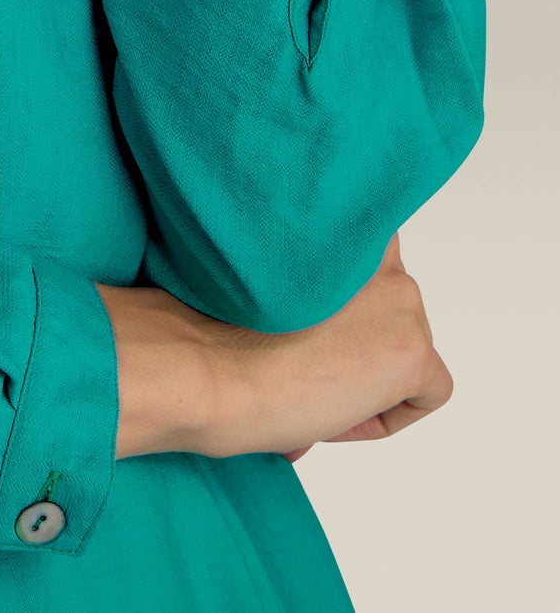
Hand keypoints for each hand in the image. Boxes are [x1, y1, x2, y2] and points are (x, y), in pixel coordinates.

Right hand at [205, 231, 453, 463]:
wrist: (212, 367)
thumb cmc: (221, 326)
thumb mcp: (274, 279)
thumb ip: (311, 282)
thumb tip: (319, 323)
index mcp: (342, 224)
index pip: (366, 267)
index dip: (338, 310)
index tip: (303, 331)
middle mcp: (380, 253)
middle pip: (389, 311)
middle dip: (358, 343)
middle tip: (308, 364)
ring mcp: (402, 302)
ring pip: (406, 348)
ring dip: (370, 374)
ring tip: (315, 385)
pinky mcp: (414, 352)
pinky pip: (428, 394)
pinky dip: (389, 415)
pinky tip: (338, 409)